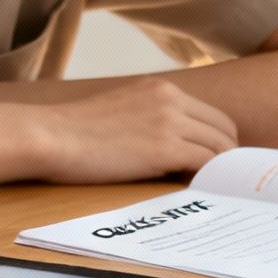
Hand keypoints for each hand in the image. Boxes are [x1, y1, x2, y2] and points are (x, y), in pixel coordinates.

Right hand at [33, 79, 237, 183]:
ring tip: (209, 189)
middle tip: (218, 180)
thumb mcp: (119, 111)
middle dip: (227, 154)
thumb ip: (149, 119)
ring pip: (220, 147)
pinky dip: (208, 177)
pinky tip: (197, 189)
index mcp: (159, 88)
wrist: (50, 136)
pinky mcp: (165, 148)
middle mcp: (169, 99)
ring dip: (219, 169)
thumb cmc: (73, 133)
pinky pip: (207, 163)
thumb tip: (171, 148)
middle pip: (223, 128)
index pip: (210, 114)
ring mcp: (169, 122)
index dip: (218, 140)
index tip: (214, 162)